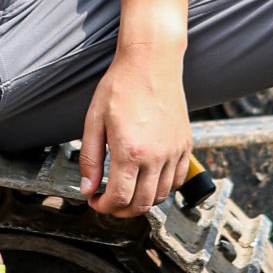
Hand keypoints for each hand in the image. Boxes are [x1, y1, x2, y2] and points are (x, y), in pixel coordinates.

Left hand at [80, 51, 192, 214]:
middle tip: (109, 202)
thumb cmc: (120, 86)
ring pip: (161, 195)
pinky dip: (163, 187)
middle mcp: (156, 156)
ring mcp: (174, 151)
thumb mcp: (94, 121)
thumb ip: (90, 159)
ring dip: (142, 201)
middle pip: (141, 204)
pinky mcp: (185, 145)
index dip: (104, 207)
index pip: (119, 198)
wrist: (151, 63)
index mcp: (130, 151)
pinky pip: (177, 180)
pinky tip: (148, 179)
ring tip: (127, 190)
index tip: (95, 201)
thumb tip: (87, 188)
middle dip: (121, 210)